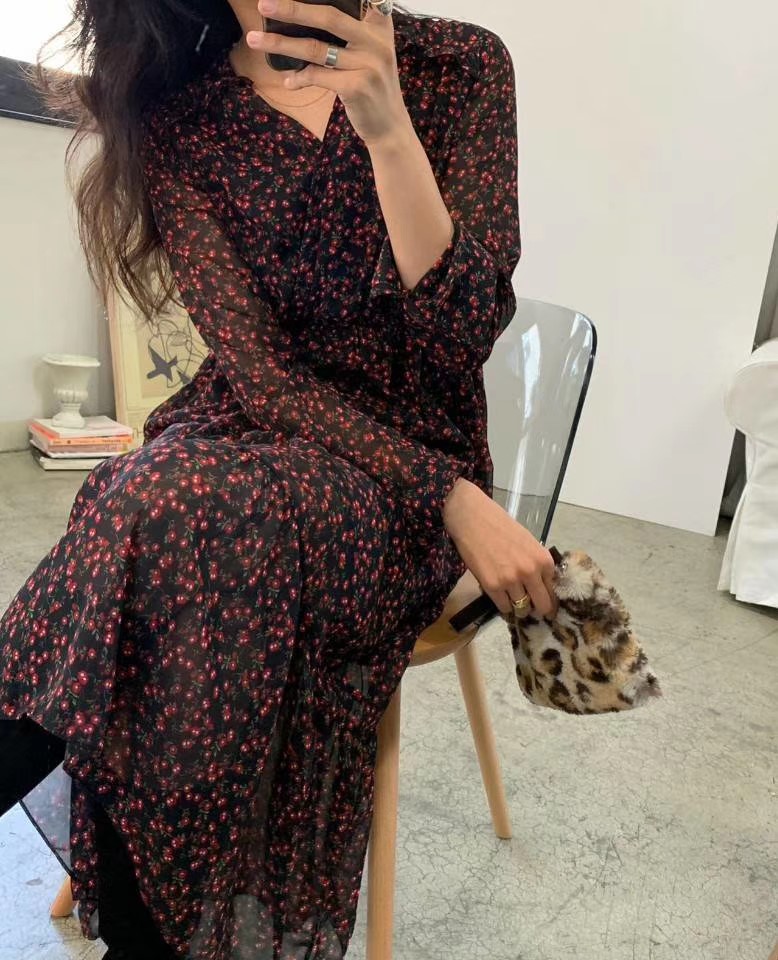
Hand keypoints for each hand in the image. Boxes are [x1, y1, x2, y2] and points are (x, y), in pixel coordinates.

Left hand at [248, 0, 411, 146]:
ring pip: (316, 48)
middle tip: (262, 6)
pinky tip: (288, 82)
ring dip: (281, 44)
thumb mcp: (371, 54)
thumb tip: (302, 20)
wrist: (389, 128)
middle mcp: (377, 41)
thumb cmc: (372, 88)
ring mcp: (368, 64)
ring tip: (255, 41)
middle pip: (328, 16)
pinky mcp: (357, 87)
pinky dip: (298, 78)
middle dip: (292, 9)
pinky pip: (317, 76)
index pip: (354, 0)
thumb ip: (351, 34)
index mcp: (379, 26)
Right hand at [443, 479, 558, 618]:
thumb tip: (541, 585)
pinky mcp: (492, 586)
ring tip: (512, 600)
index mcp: (544, 560)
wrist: (473, 518)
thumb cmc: (500, 526)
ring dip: (518, 608)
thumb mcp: (528, 542)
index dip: (549, 599)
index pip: (553, 591)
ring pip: (521, 609)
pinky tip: (500, 597)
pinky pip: (504, 607)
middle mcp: (531, 572)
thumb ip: (537, 564)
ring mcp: (511, 581)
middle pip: (542, 606)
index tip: (546, 606)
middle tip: (534, 612)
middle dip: (539, 611)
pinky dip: (503, 605)